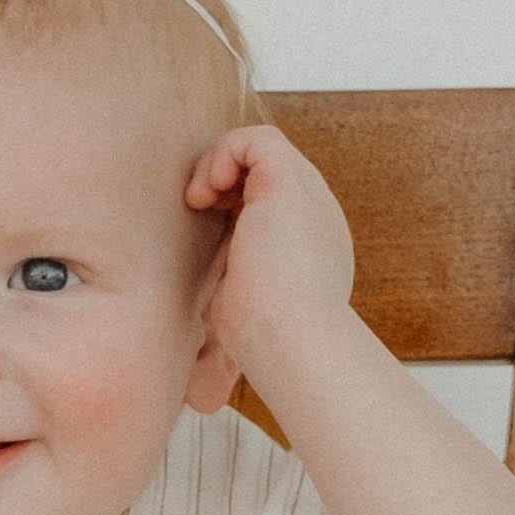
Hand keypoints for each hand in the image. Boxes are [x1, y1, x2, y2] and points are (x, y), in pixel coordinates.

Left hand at [185, 120, 357, 402]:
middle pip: (267, 172)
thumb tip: (200, 375)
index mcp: (310, 249)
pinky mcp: (291, 183)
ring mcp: (309, 197)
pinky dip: (225, 153)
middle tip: (198, 208)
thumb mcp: (242, 319)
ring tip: (200, 198)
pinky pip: (257, 139)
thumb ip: (227, 311)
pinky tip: (207, 191)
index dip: (232, 206)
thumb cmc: (267, 346)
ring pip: (262, 149)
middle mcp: (316, 217)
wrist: (293, 344)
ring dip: (220, 164)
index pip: (270, 206)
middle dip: (225, 181)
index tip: (204, 227)